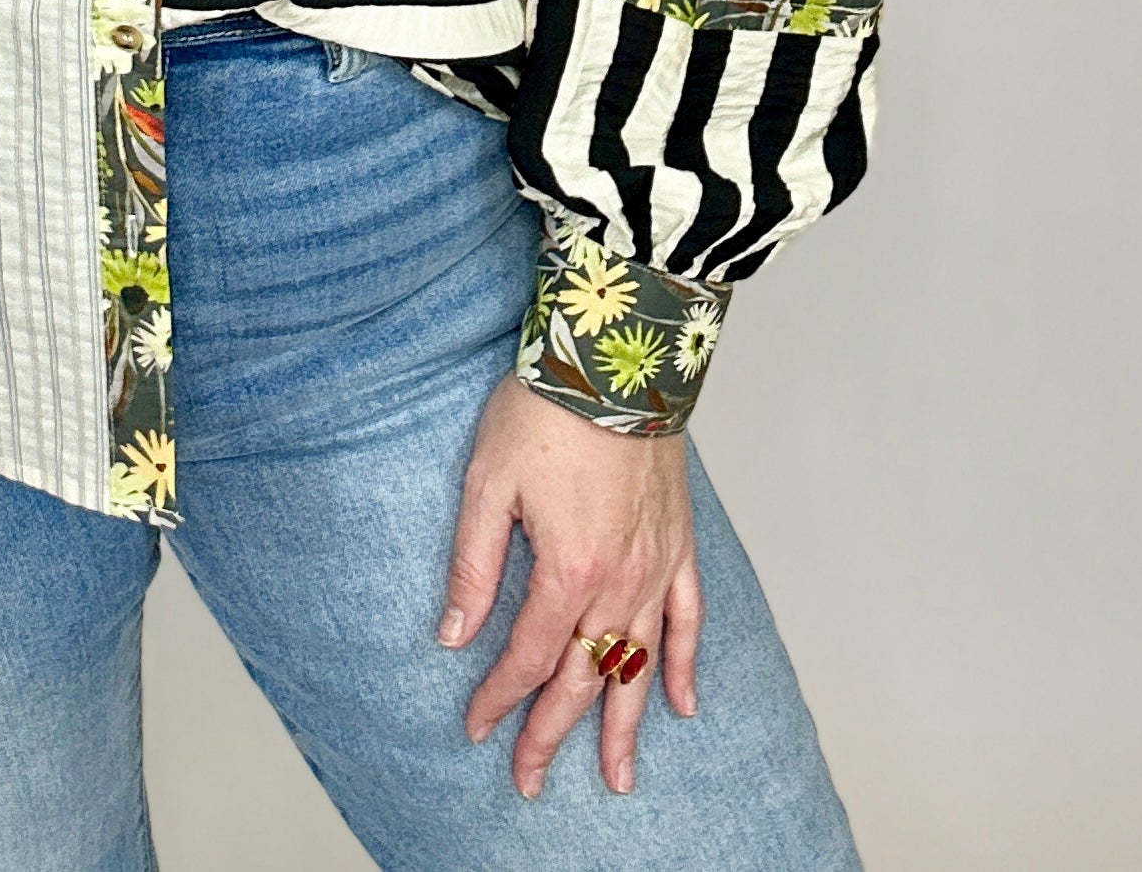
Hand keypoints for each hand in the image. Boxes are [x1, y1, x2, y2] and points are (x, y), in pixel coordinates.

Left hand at [439, 374, 700, 798]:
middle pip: (584, 677)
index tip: (477, 727)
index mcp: (566, 570)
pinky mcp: (678, 545)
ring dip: (626, 726)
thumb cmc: (544, 412)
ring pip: (639, 666)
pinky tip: (679, 703)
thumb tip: (452, 634)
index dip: (499, 698)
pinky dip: (685, 664)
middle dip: (553, 733)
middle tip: (531, 780)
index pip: (527, 655)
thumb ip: (474, 566)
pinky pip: (689, 619)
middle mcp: (618, 582)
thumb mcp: (486, 484)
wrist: (613, 361)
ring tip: (618, 779)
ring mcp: (655, 567)